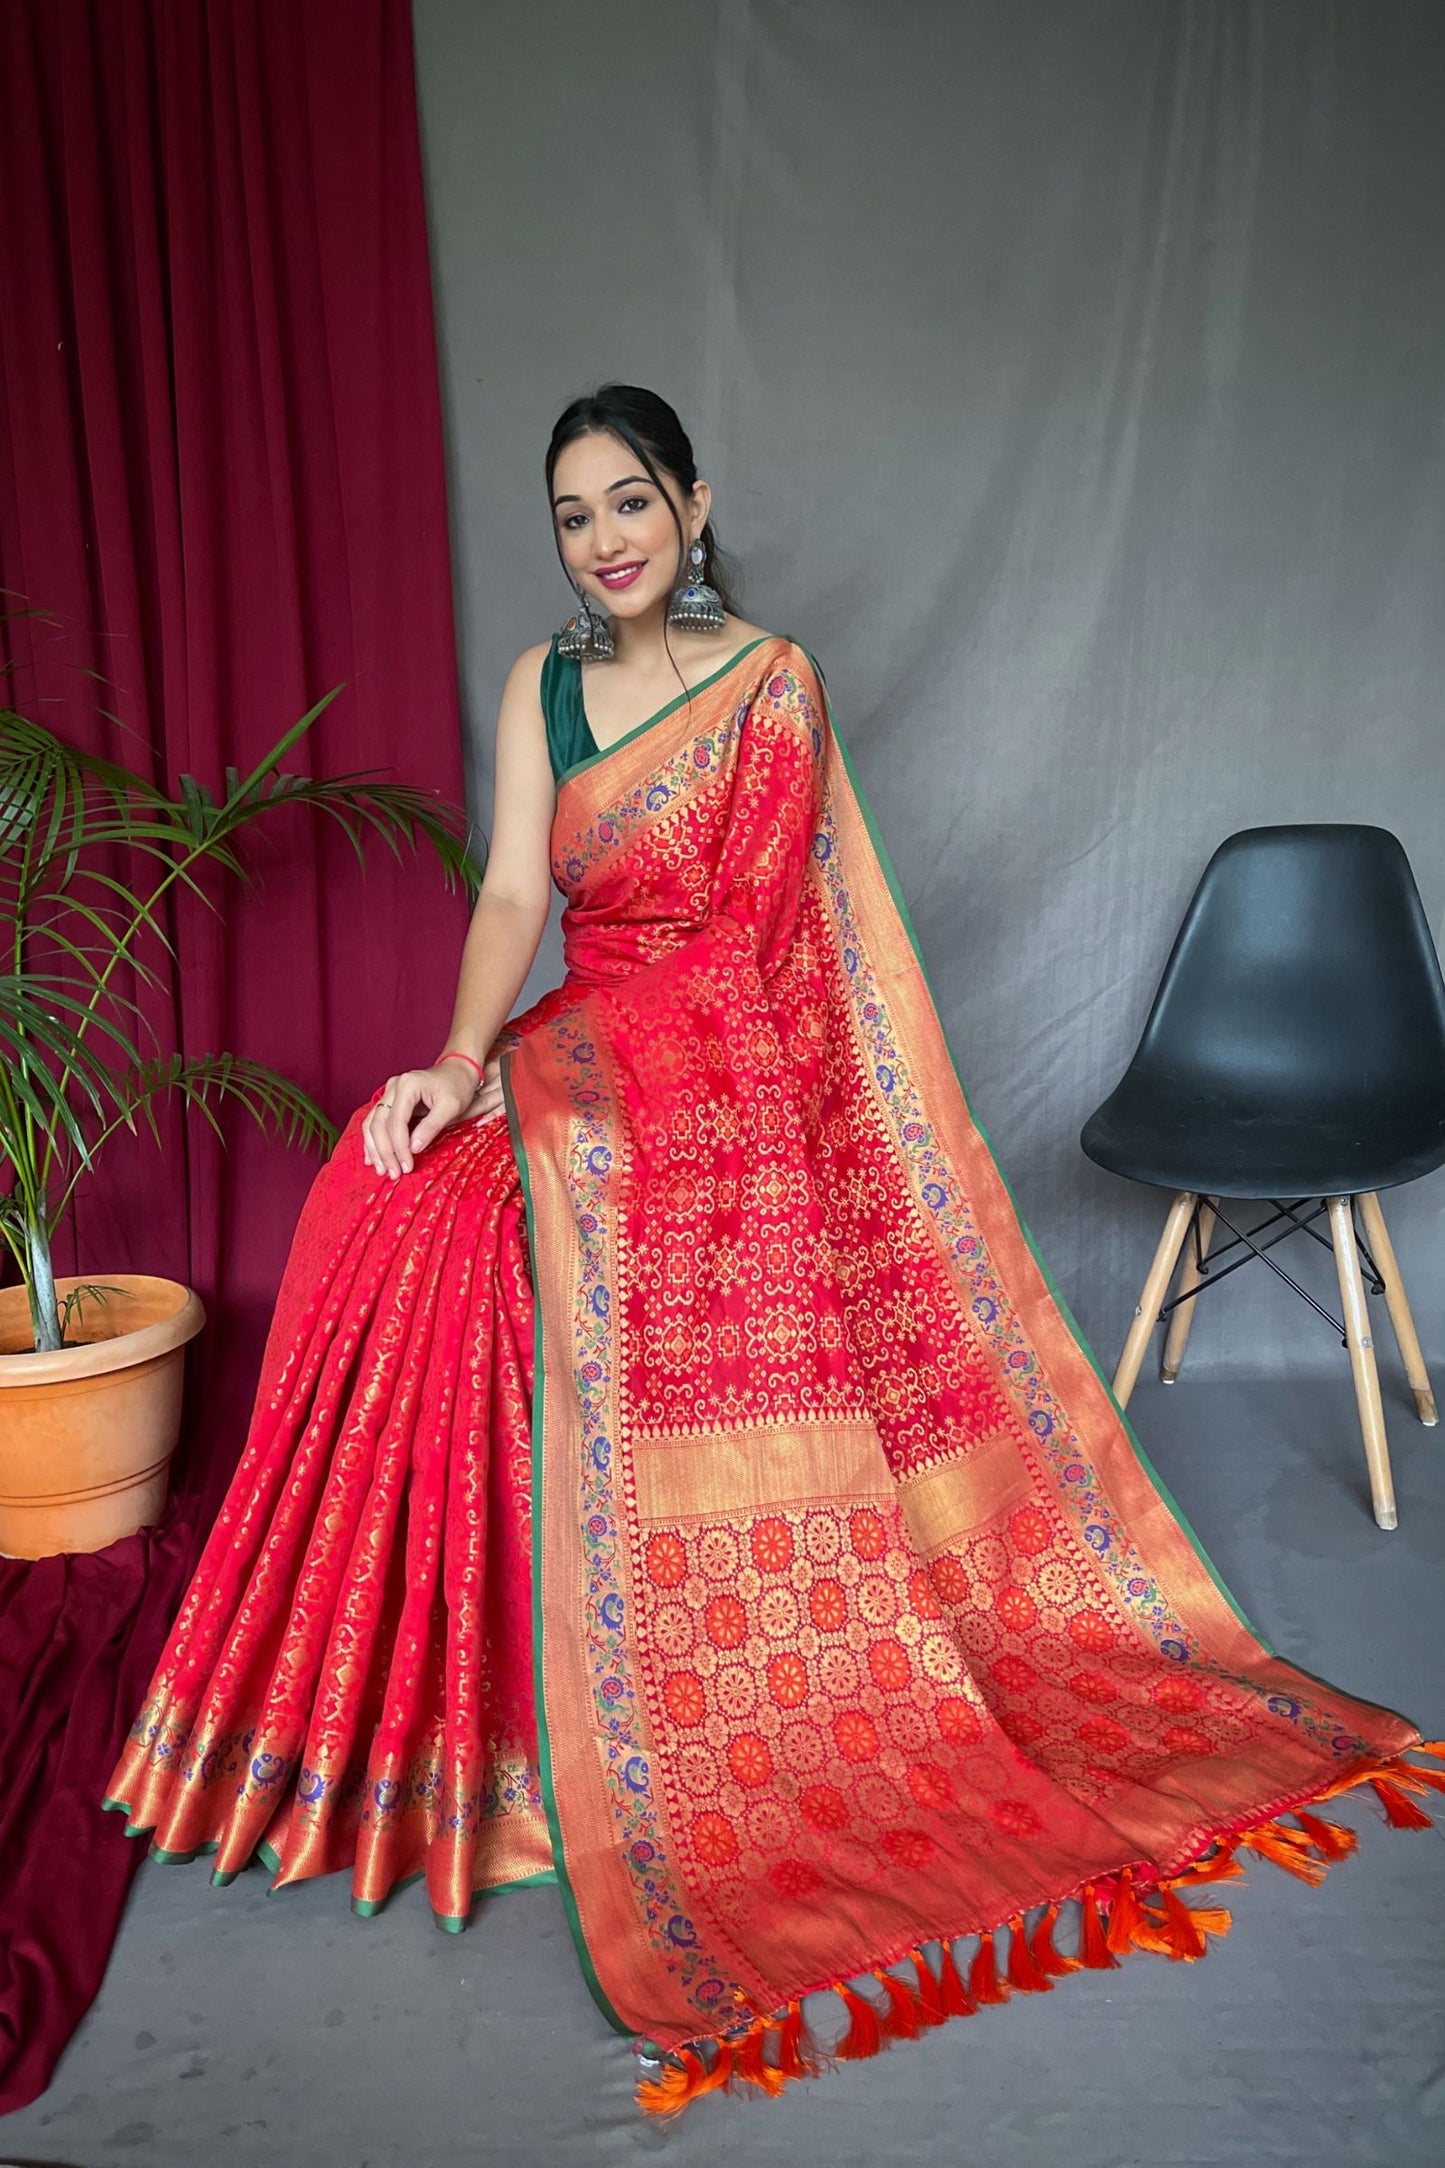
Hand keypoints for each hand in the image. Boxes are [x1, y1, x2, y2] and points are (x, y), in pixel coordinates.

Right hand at [362, 1057, 502, 1178]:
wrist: (457, 1071)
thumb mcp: (451, 1107)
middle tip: (393, 1174)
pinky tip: (372, 1158)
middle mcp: (393, 1086)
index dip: (400, 1147)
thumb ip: (431, 1127)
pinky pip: (374, 1122)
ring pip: (371, 1124)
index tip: (407, 1167)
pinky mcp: (389, 1101)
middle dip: (385, 1152)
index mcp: (408, 1085)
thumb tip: (413, 1149)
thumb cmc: (458, 1087)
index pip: (396, 1122)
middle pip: (379, 1124)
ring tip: (381, 1170)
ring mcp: (388, 1093)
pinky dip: (373, 1141)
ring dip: (375, 1149)